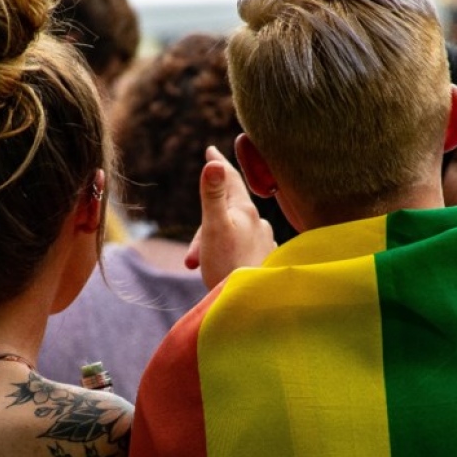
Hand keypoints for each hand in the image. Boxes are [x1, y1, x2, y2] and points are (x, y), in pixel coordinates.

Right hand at [185, 146, 275, 288]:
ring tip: (200, 267)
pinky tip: (225, 267)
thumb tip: (214, 164)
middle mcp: (259, 223)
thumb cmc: (228, 266)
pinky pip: (243, 249)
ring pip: (233, 233)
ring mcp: (264, 242)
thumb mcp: (214, 228)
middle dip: (204, 226)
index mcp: (245, 211)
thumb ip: (214, 195)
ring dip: (213, 244)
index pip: (230, 179)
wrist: (253, 305)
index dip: (218, 164)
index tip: (211, 151)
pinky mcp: (266, 261)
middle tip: (191, 257)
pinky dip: (229, 254)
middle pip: (228, 211)